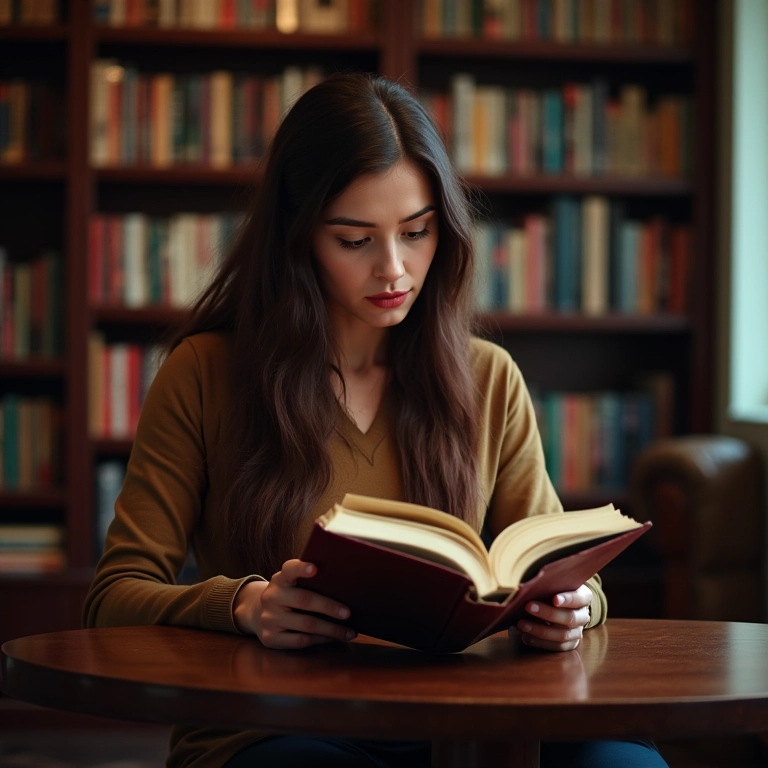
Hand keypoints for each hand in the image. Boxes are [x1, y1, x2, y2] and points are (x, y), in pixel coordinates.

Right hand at [233, 559, 356, 648]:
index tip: (315, 568)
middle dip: (329, 607)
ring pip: (306, 625)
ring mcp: (269, 619)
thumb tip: (345, 586)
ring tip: (350, 631)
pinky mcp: (270, 638)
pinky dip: (320, 640)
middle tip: (348, 613)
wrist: (259, 613)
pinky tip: (333, 638)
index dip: (301, 568)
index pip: (289, 569)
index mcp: (280, 579)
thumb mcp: (292, 584)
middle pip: (304, 600)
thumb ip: (311, 582)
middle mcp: (271, 597)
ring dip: (331, 629)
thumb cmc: (288, 595)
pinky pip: (301, 641)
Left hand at [511, 584, 591, 651]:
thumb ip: (546, 584)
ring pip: (562, 635)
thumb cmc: (555, 590)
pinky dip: (540, 642)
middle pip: (569, 618)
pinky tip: (526, 636)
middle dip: (547, 613)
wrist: (560, 605)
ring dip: (540, 630)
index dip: (567, 599)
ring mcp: (577, 632)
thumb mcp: (554, 584)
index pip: (579, 598)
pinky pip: (557, 647)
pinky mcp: (570, 644)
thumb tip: (525, 587)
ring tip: (522, 624)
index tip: (554, 599)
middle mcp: (583, 616)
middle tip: (528, 606)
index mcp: (583, 597)